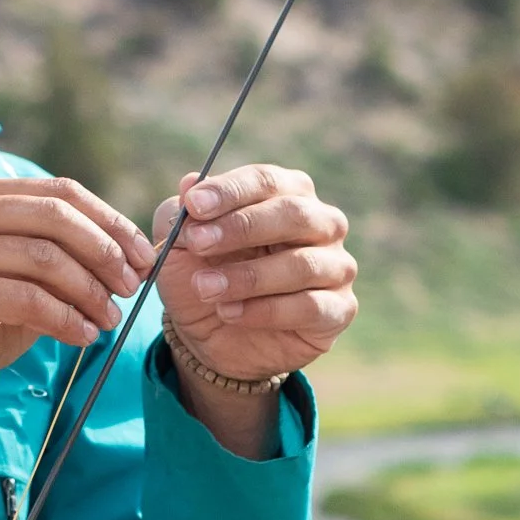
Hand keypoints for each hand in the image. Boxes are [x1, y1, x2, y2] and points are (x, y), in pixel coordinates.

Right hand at [0, 176, 151, 407]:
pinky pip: (27, 299)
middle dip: (103, 252)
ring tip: (110, 318)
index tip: (143, 255)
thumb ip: (62, 252)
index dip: (108, 221)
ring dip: (88, 291)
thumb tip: (131, 252)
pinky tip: (83, 335)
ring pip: (43, 257)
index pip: (58, 192)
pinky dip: (65, 318)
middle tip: (131, 286)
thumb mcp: (26, 275)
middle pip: (53, 216)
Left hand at [153, 166, 355, 385]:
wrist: (214, 338)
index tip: (194, 205)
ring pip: (302, 264)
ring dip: (248, 277)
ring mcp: (336, 267)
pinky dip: (266, 311)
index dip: (230, 191)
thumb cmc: (205, 276)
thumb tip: (189, 181)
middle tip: (198, 243)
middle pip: (292, 214)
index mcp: (288, 193)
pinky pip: (310, 307)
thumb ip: (182, 214)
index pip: (266, 181)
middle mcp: (322, 224)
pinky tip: (229, 313)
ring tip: (206, 288)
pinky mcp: (339, 310)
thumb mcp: (180, 246)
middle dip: (241, 227)